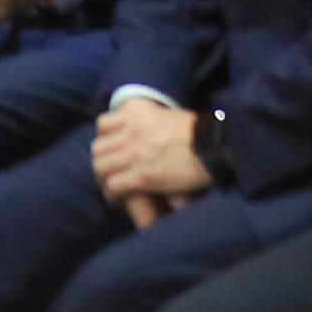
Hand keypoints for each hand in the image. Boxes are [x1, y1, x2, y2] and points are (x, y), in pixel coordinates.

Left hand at [92, 95, 210, 219]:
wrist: (213, 145)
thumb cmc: (200, 131)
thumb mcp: (169, 116)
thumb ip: (151, 122)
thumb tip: (147, 134)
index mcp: (136, 112)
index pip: (103, 124)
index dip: (105, 138)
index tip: (112, 148)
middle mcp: (129, 131)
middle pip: (98, 148)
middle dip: (102, 162)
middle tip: (111, 172)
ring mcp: (133, 153)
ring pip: (101, 168)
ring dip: (105, 179)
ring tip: (114, 188)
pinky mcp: (141, 176)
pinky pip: (114, 186)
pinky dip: (113, 194)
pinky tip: (119, 200)